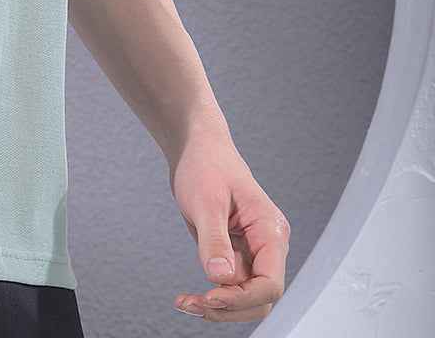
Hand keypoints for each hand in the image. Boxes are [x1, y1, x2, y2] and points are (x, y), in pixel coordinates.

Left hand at [168, 129, 289, 321]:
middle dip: (229, 308)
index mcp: (270, 230)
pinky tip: (188, 297)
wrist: (196, 147)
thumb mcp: (207, 201)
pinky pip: (230, 286)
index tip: (210, 296)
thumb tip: (220, 278)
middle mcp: (267, 245)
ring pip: (245, 296)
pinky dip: (211, 296)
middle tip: (193, 304)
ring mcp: (253, 251)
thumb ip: (215, 240)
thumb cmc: (206, 164)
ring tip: (185, 302)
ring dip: (218, 306)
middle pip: (260, 298)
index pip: (270, 283)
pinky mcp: (236, 253)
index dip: (242, 297)